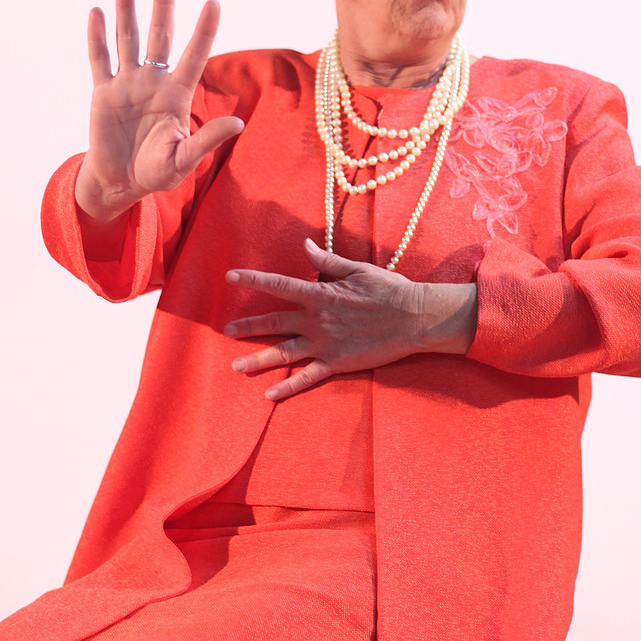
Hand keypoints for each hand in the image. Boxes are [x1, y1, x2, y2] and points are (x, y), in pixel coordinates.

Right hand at [75, 0, 243, 221]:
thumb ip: (207, 141)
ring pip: (128, 38)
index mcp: (177, 95)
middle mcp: (154, 82)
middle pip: (160, 34)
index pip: (194, 55)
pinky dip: (97, 37)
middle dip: (162, 3)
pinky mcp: (104, 93)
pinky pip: (100, 60)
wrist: (122, 183)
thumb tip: (237, 124)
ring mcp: (128, 85)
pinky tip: (97, 11)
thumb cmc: (158, 173)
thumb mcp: (184, 160)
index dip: (204, 30)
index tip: (213, 1)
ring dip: (127, 8)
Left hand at [224, 239, 477, 400]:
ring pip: (283, 353)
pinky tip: (269, 395)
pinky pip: (307, 377)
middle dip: (248, 326)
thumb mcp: (356, 268)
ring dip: (258, 359)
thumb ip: (326, 260)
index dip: (252, 280)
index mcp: (320, 293)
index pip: (278, 284)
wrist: (413, 317)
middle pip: (274, 322)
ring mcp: (324, 344)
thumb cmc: (388, 289)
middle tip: (226, 331)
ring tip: (236, 367)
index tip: (230, 277)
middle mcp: (316, 319)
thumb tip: (305, 245)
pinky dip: (287, 387)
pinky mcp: (337, 363)